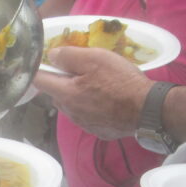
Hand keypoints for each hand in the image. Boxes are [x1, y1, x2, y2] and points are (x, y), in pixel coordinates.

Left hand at [32, 47, 151, 138]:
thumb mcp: (95, 58)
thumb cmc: (120, 81)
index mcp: (65, 94)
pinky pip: (87, 115)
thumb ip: (69, 56)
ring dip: (78, 95)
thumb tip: (51, 56)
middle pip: (56, 94)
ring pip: (72, 105)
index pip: (39, 81)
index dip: (38, 69)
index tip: (44, 62)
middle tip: (81, 70)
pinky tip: (107, 100)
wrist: (147, 109)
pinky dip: (92, 107)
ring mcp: (84, 124)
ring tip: (97, 84)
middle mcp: (70, 112)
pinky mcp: (98, 130)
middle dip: (63, 82)